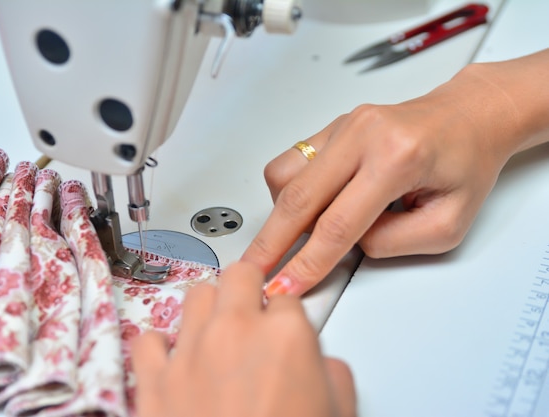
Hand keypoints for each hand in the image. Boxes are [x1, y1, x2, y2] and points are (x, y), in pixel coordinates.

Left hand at [131, 261, 355, 416]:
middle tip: (252, 313)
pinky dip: (160, 346)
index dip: (288, 316)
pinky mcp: (154, 380)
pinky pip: (148, 340)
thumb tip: (320, 365)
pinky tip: (174, 362)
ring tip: (216, 333)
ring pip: (196, 294)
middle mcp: (235, 332)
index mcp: (286, 336)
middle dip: (249, 289)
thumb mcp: (337, 414)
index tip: (286, 331)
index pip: (289, 298)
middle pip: (241, 275)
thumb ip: (332, 376)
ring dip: (209, 308)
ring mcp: (190, 352)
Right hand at [241, 56, 548, 296]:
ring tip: (295, 234)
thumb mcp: (447, 224)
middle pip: (297, 198)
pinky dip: (289, 190)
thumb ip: (391, 242)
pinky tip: (307, 205)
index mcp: (397, 157)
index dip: (307, 263)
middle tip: (255, 269)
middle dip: (271, 242)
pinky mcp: (332, 126)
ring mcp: (344, 126)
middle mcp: (364, 134)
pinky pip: (291, 161)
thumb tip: (343, 244)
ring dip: (281, 214)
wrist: (469, 117)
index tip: (286, 285)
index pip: (337, 224)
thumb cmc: (466, 163)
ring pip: (285, 176)